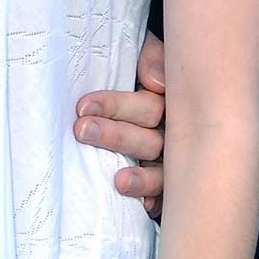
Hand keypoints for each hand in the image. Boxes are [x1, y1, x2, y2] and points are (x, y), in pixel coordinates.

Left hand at [76, 29, 165, 216]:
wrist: (170, 85)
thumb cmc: (146, 71)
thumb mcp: (149, 52)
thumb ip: (152, 58)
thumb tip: (156, 82)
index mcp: (170, 102)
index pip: (147, 107)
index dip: (116, 106)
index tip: (83, 106)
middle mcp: (176, 134)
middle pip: (150, 140)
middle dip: (115, 136)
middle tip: (83, 131)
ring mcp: (175, 163)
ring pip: (160, 172)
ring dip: (141, 178)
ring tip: (119, 181)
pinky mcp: (172, 187)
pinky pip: (169, 198)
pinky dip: (158, 201)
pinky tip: (147, 206)